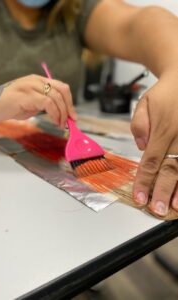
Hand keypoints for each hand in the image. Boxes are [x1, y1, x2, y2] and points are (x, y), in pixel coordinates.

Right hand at [0, 75, 76, 127]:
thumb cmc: (8, 105)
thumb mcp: (30, 104)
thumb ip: (43, 104)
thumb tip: (60, 113)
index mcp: (38, 80)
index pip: (61, 87)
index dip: (69, 102)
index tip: (72, 115)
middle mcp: (36, 80)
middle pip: (62, 90)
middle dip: (69, 107)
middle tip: (70, 121)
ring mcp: (30, 86)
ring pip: (56, 97)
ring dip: (62, 113)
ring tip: (60, 124)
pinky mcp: (25, 95)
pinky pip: (47, 103)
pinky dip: (54, 114)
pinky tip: (54, 121)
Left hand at [131, 72, 177, 216]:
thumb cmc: (166, 92)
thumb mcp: (145, 103)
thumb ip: (139, 126)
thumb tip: (141, 147)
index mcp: (163, 129)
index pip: (150, 162)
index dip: (144, 182)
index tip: (139, 197)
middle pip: (170, 169)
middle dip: (162, 191)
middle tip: (156, 209)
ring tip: (175, 207)